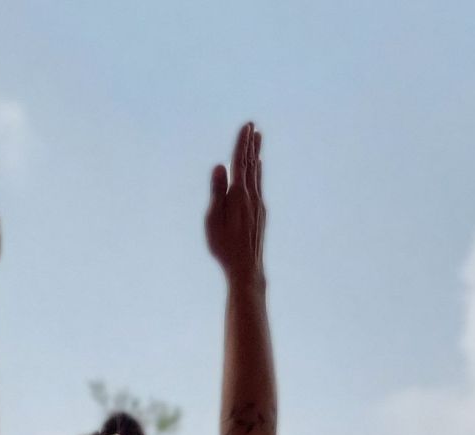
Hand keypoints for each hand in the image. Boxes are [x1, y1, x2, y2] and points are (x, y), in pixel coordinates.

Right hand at [205, 121, 265, 283]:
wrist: (246, 269)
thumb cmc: (224, 247)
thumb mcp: (214, 220)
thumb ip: (217, 191)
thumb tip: (220, 166)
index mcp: (238, 195)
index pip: (240, 162)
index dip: (242, 143)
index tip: (246, 126)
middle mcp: (252, 196)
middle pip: (251, 164)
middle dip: (250, 144)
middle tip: (253, 126)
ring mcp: (259, 205)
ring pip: (257, 174)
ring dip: (256, 155)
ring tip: (258, 139)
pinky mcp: (261, 214)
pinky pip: (259, 185)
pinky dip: (258, 172)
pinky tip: (258, 168)